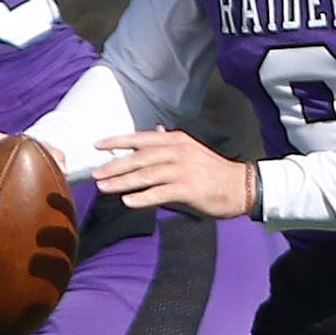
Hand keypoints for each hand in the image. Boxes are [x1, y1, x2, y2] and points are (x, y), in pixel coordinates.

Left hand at [92, 127, 248, 219]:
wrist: (240, 186)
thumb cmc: (212, 170)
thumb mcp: (191, 150)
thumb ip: (171, 143)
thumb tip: (156, 131)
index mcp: (177, 140)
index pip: (142, 138)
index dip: (118, 141)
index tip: (98, 145)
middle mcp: (178, 151)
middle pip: (140, 157)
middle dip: (115, 166)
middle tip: (95, 174)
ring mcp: (183, 169)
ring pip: (146, 174)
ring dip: (122, 182)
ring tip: (104, 188)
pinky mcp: (189, 188)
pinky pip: (160, 193)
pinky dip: (142, 198)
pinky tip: (127, 202)